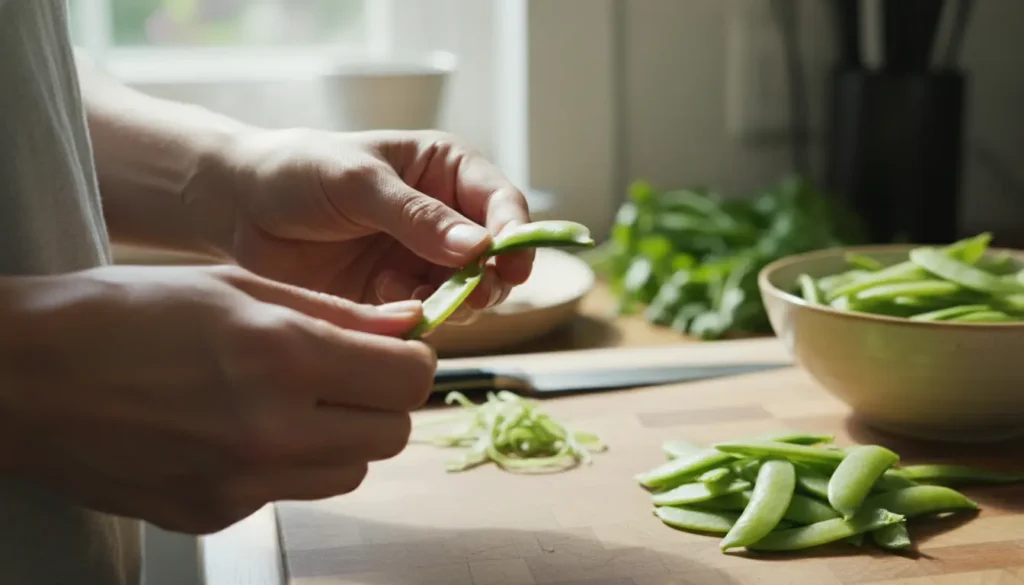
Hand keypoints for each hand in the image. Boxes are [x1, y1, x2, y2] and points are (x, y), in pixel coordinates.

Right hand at [0, 265, 434, 533]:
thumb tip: (403, 324)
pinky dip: (288, 464)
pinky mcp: (215, 513)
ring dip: (343, 436)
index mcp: (281, 355)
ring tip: (294, 400)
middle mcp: (271, 429)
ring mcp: (243, 482)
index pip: (409, 378)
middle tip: (348, 373)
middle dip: (383, 400)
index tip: (394, 349)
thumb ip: (333, 311)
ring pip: (351, 471)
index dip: (412, 360)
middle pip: (391, 433)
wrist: (23, 378)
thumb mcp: (234, 285)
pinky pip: (290, 494)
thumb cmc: (121, 312)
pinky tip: (241, 429)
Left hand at [211, 129, 533, 325]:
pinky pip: (427, 315)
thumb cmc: (298, 172)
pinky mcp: (396, 295)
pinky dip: (415, 315)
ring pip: (467, 292)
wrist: (238, 208)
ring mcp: (421, 259)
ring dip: (449, 300)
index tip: (512, 266)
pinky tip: (380, 297)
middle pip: (495, 257)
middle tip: (467, 294)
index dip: (515, 236)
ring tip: (400, 289)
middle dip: (487, 278)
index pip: (502, 203)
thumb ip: (418, 216)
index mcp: (445, 171)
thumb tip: (479, 248)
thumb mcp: (359, 183)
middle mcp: (444, 217)